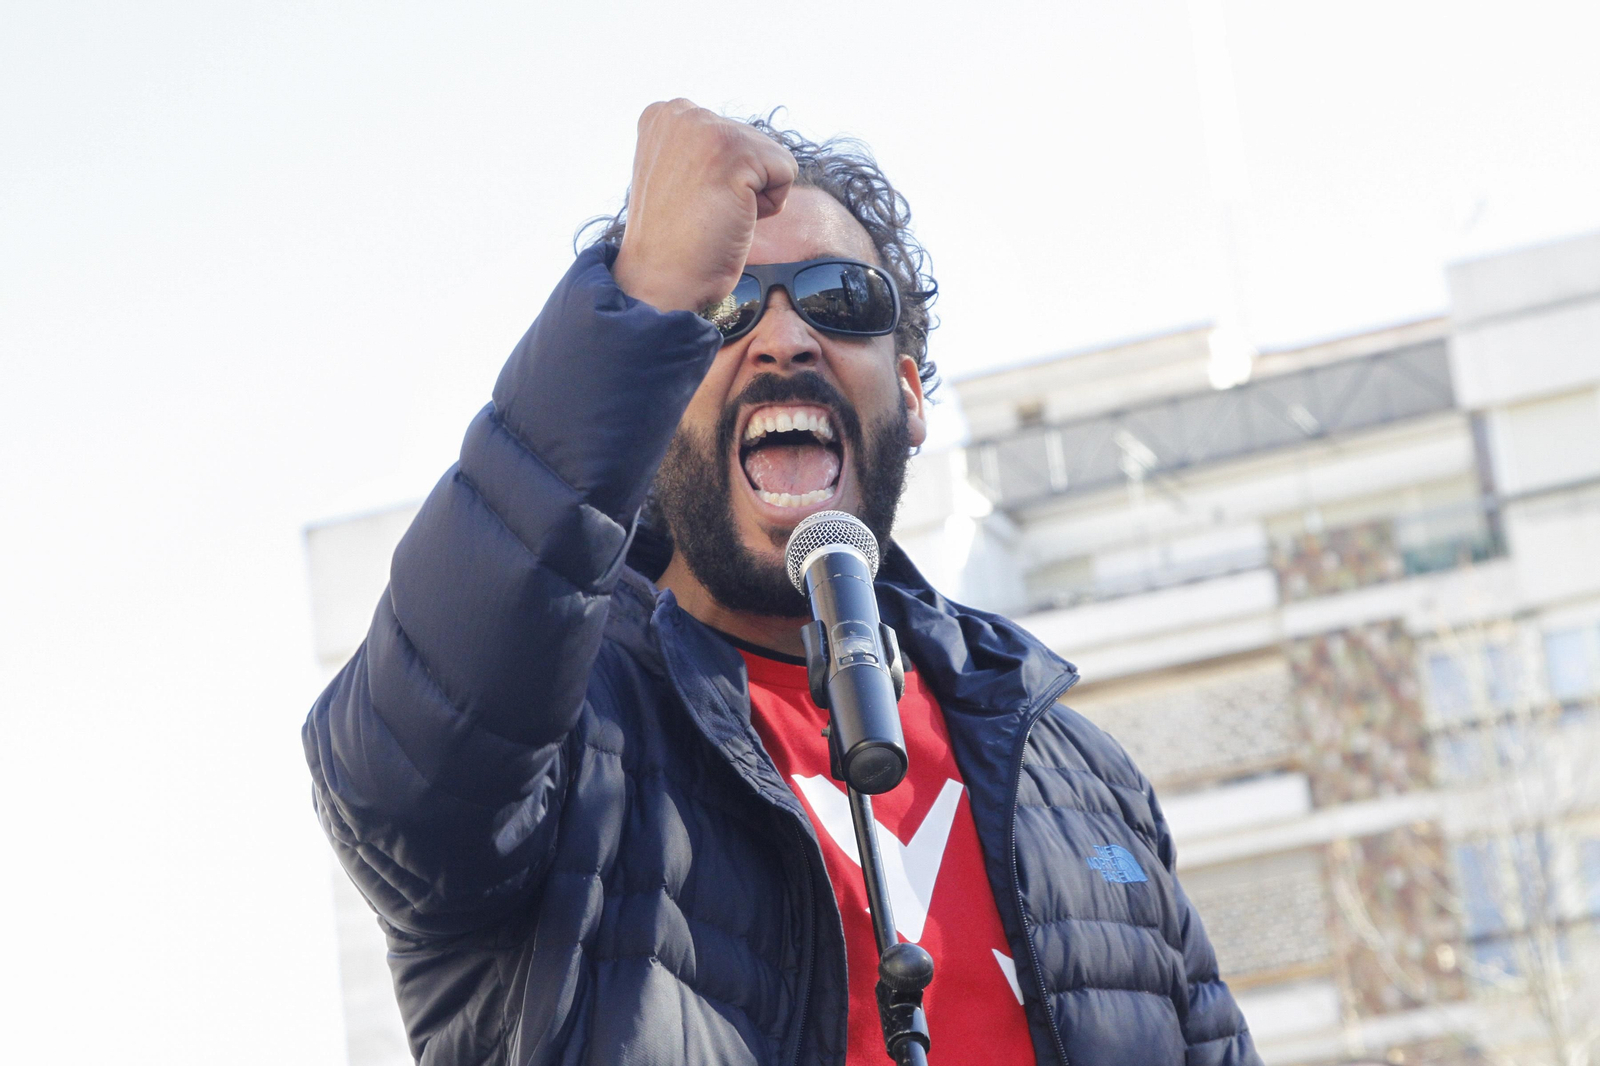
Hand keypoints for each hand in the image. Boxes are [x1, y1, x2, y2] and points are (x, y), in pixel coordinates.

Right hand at [612, 99, 798, 314]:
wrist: (662, 281)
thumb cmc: (674, 241)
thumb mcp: (679, 176)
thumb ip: (702, 149)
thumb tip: (744, 146)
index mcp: (663, 115)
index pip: (730, 135)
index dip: (721, 177)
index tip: (688, 201)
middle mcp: (680, 111)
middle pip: (753, 143)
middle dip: (739, 184)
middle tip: (700, 213)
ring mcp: (706, 126)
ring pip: (771, 157)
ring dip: (753, 195)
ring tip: (713, 215)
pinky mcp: (735, 148)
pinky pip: (786, 171)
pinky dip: (770, 205)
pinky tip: (730, 216)